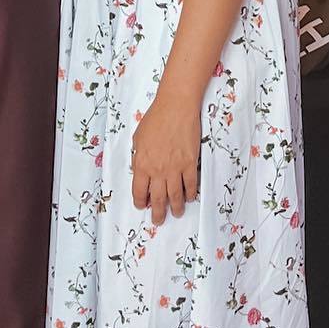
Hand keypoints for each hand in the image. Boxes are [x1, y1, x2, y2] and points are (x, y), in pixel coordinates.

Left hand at [131, 96, 200, 226]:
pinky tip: (189, 197)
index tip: (142, 206)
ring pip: (175, 196)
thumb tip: (140, 170)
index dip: (140, 202)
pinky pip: (190, 184)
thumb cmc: (156, 119)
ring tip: (176, 213)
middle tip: (158, 220)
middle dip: (157, 213)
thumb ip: (138, 157)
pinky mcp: (190, 163)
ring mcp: (175, 168)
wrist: (176, 107)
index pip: (139, 191)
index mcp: (141, 164)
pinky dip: (190, 193)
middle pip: (157, 199)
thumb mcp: (138, 139)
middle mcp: (158, 170)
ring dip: (176, 207)